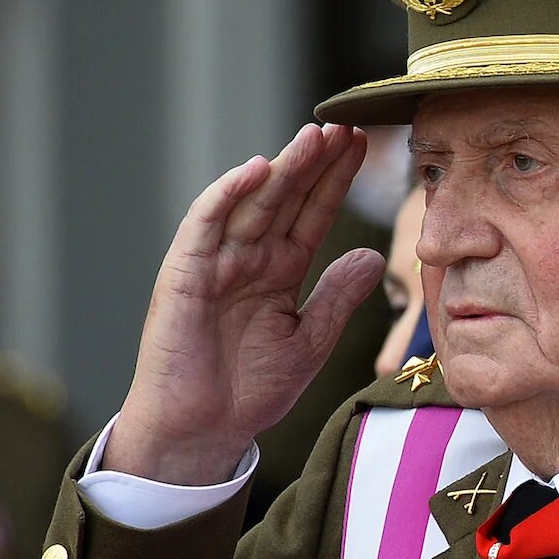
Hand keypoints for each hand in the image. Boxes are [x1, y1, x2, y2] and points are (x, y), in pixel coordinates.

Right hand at [103, 124, 383, 484]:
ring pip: (252, 202)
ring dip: (282, 168)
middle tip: (346, 128)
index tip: (365, 148)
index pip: (313, 214)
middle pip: (286, 198)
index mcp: (279, 271)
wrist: (203, 430)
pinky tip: (257, 169)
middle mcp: (248, 258)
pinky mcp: (183, 275)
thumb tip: (375, 257)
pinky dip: (228, 196)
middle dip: (315, 162)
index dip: (336, 181)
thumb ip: (338, 297)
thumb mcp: (310, 341)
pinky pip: (206, 226)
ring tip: (314, 136)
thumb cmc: (250, 390)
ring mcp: (215, 262)